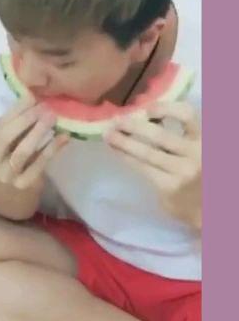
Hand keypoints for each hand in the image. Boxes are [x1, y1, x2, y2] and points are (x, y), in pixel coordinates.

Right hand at [0, 95, 68, 190]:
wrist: (10, 192)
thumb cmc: (11, 157)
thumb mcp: (7, 141)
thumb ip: (15, 122)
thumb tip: (33, 96)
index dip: (16, 110)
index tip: (33, 97)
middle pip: (6, 137)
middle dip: (26, 120)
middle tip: (45, 107)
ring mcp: (8, 176)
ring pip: (22, 152)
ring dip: (38, 133)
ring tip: (53, 118)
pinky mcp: (25, 184)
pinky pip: (39, 164)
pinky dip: (52, 149)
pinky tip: (63, 137)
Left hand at [106, 101, 201, 229]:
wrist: (212, 211)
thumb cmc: (201, 175)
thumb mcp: (200, 150)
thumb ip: (182, 136)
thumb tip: (146, 119)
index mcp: (204, 139)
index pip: (187, 115)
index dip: (165, 109)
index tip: (147, 109)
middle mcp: (196, 153)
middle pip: (160, 135)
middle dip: (134, 125)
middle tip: (117, 119)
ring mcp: (182, 172)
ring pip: (148, 153)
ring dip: (124, 142)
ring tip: (108, 135)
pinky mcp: (170, 188)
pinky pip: (143, 169)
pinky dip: (128, 158)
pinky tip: (118, 152)